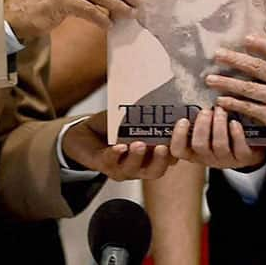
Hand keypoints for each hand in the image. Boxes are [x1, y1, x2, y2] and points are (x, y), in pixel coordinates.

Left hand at [62, 112, 176, 180]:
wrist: (85, 134)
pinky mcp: (104, 165)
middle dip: (160, 161)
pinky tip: (118, 147)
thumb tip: (166, 95)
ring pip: (133, 170)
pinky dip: (116, 155)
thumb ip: (148, 113)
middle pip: (155, 171)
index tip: (180, 137)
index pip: (170, 158)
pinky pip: (111, 163)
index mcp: (151, 154)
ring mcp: (122, 167)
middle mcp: (139, 164)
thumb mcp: (133, 118)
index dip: (177, 151)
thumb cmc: (113, 127)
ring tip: (138, 144)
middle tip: (163, 148)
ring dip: (137, 157)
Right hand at [168, 107, 265, 169]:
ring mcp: (226, 159)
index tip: (183, 120)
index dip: (178, 136)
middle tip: (206, 110)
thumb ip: (196, 116)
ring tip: (221, 110)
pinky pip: (239, 149)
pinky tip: (235, 122)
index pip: (178, 149)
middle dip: (202, 126)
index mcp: (193, 150)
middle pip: (199, 146)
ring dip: (219, 126)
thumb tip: (190, 91)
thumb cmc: (221, 130)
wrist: (249, 145)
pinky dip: (236, 134)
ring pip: (219, 146)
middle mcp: (208, 158)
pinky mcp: (244, 158)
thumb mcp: (206, 126)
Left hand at [206, 35, 265, 155]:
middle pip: (259, 67)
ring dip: (227, 82)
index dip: (262, 44)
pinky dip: (233, 103)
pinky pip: (248, 107)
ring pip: (249, 88)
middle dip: (235, 60)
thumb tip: (257, 41)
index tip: (245, 39)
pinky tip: (221, 100)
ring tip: (210, 79)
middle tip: (218, 55)